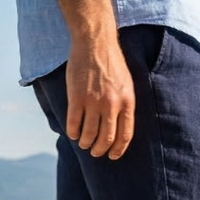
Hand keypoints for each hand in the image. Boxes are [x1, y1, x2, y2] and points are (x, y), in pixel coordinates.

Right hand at [45, 0, 133, 159]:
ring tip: (83, 143)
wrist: (95, 43)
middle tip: (95, 152)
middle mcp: (111, 104)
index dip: (118, 149)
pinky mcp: (76, 97)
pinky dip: (72, 132)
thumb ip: (124, 105)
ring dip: (85, 142)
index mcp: (127, 102)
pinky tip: (72, 133)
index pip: (125, 135)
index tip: (113, 156)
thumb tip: (120, 128)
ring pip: (88, 133)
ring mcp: (93, 101)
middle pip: (106, 138)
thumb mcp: (127, 84)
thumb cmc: (112, 63)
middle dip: (100, 150)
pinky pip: (74, 122)